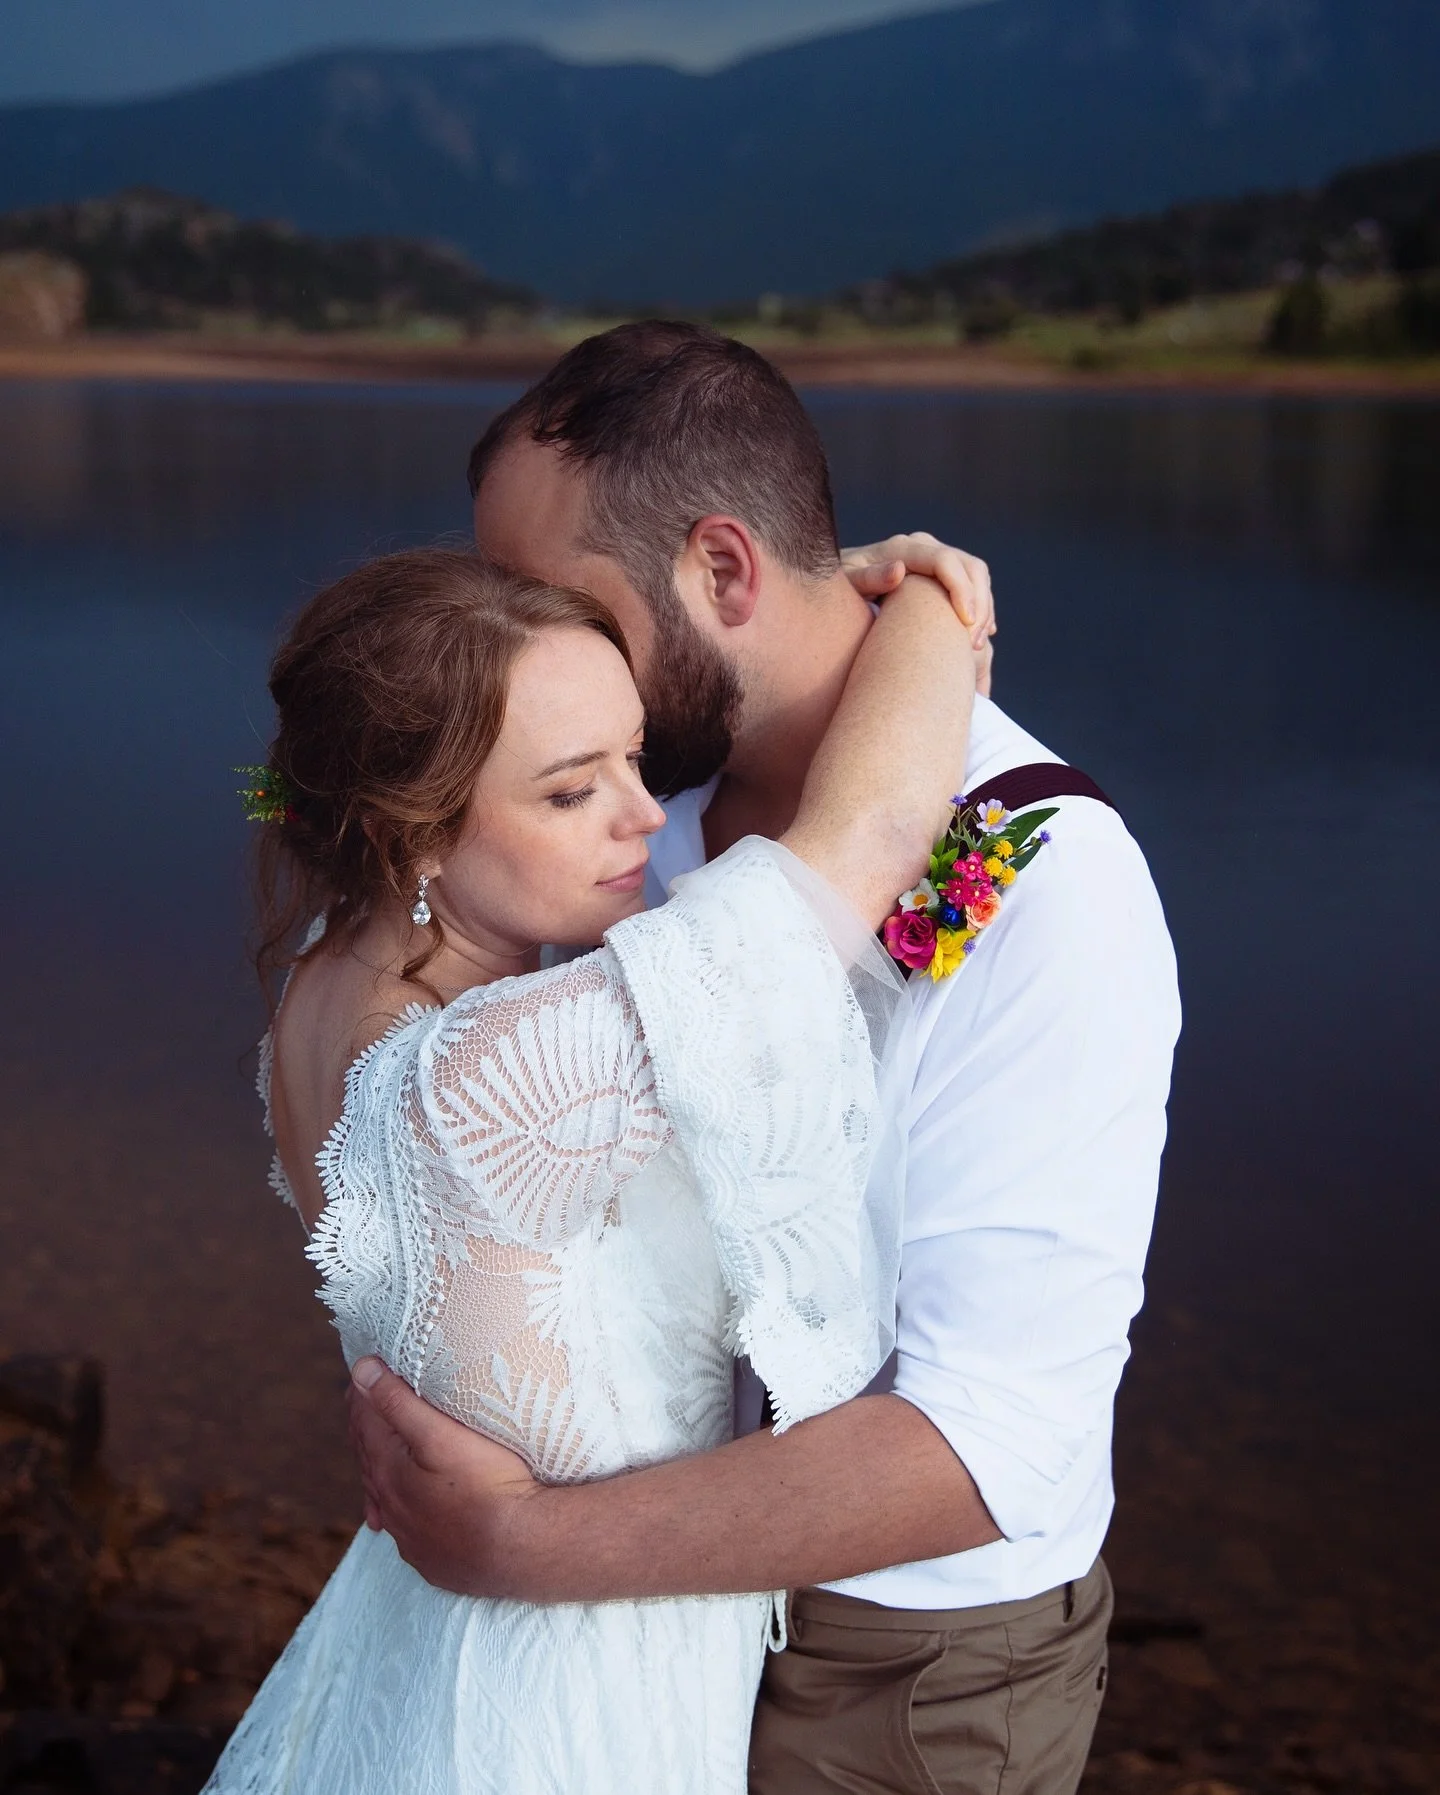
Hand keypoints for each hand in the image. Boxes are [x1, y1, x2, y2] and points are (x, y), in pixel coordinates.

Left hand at [348, 1356, 538, 1596]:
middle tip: (370, 1399)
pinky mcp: (433, 1559)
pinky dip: (400, 1509)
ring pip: (383, 1496)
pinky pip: (406, 1529)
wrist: (524, 1547)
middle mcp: (391, 1508)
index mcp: (387, 1472)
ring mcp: (411, 1539)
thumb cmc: (488, 1484)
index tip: (366, 1370)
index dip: (363, 1392)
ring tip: (380, 1448)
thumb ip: (398, 1402)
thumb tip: (361, 1371)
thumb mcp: (441, 1434)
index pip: (364, 1422)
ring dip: (380, 1468)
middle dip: (368, 1426)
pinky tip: (403, 1511)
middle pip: (370, 1458)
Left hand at [842, 532, 995, 695]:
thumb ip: (869, 578)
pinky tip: (976, 638)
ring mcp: (932, 558)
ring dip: (984, 610)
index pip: (946, 561)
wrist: (834, 586)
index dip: (962, 590)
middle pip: (970, 566)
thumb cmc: (836, 590)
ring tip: (975, 647)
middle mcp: (921, 548)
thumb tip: (899, 570)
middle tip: (974, 644)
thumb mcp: (845, 585)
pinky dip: (979, 610)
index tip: (966, 624)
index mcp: (901, 548)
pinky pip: (971, 586)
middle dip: (980, 604)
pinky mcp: (938, 574)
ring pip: (976, 576)